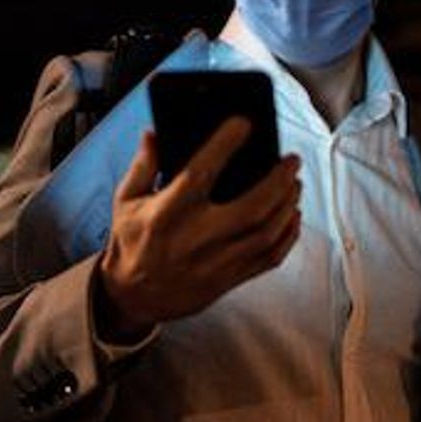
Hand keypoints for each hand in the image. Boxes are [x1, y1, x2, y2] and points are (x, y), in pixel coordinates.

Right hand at [96, 117, 301, 338]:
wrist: (133, 298)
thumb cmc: (131, 243)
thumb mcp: (126, 201)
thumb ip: (143, 166)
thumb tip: (154, 134)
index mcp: (168, 213)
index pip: (201, 173)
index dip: (224, 145)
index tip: (243, 123)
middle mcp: (196, 238)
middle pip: (251, 207)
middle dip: (278, 180)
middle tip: (291, 160)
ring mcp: (216, 263)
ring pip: (266, 233)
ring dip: (288, 205)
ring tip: (295, 183)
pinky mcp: (229, 279)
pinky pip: (269, 258)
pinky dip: (288, 236)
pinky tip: (293, 217)